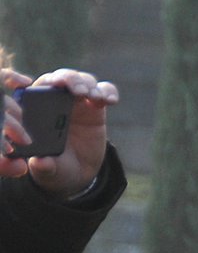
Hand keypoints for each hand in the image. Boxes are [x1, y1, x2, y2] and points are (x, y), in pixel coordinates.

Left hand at [1, 68, 116, 197]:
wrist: (79, 173)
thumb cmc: (55, 168)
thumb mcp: (48, 171)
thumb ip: (44, 167)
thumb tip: (39, 162)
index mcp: (35, 114)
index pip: (31, 90)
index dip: (37, 82)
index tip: (41, 84)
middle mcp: (55, 103)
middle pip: (58, 79)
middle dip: (67, 79)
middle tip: (76, 90)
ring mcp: (77, 102)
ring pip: (81, 80)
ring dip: (86, 83)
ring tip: (92, 96)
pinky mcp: (97, 106)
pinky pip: (105, 90)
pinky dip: (108, 91)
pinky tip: (110, 101)